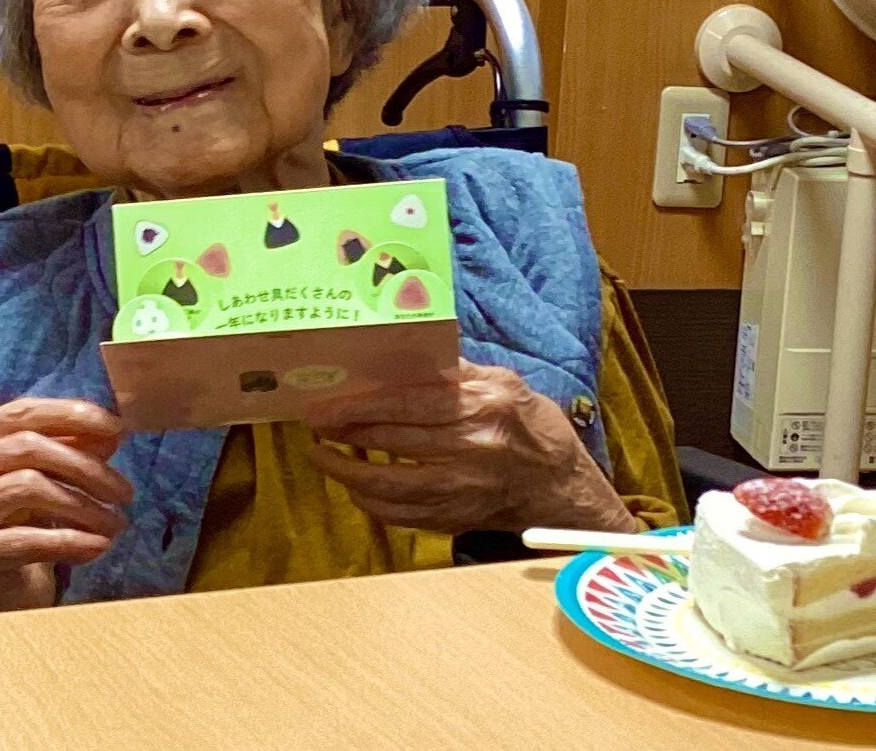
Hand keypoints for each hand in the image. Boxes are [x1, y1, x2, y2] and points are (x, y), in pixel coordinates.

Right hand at [0, 397, 131, 613]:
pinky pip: (22, 539)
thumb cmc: (19, 521)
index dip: (71, 415)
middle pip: (27, 447)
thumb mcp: (44, 477)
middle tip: (125, 492)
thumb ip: (70, 448)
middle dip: (86, 467)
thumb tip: (111, 432)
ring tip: (116, 523)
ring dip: (84, 507)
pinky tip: (97, 546)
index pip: (20, 412)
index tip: (116, 428)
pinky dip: (68, 541)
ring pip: (29, 487)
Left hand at [305, 358, 635, 536]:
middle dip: (345, 432)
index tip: (326, 406)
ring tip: (323, 456)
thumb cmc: (529, 425)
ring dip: (347, 471)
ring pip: (389, 485)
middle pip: (392, 441)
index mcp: (480, 406)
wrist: (560, 486)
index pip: (406, 404)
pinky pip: (401, 516)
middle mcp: (470, 449)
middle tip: (315, 424)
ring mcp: (461, 489)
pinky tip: (354, 485)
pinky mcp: (454, 519)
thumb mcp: (501, 381)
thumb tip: (401, 356)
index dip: (359, 406)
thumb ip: (453, 370)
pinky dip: (371, 502)